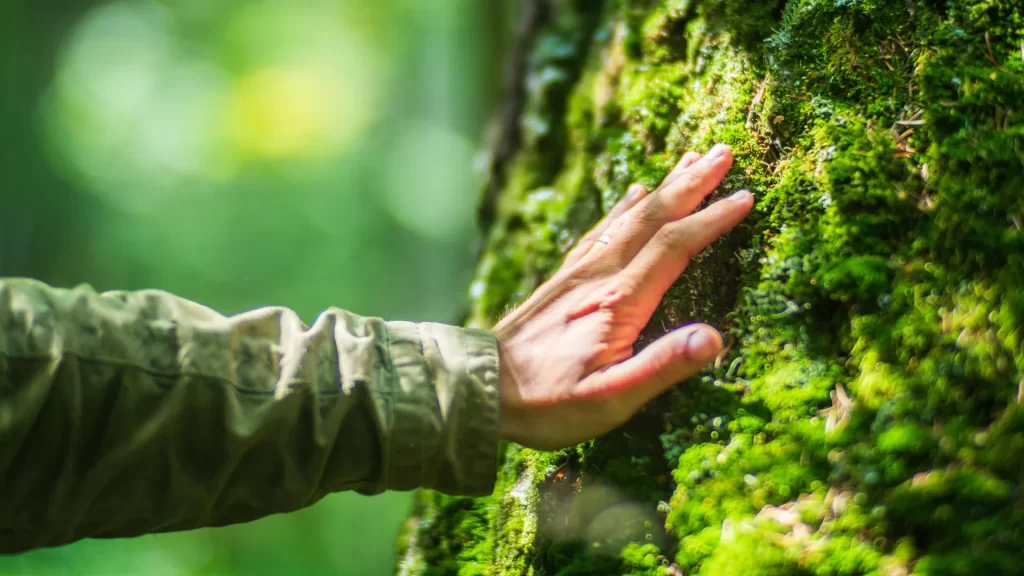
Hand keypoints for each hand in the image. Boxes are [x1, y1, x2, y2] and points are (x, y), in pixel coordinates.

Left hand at [494, 144, 752, 449]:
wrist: (480, 387)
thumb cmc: (548, 402)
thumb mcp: (611, 398)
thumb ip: (663, 366)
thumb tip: (715, 338)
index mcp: (618, 301)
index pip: (675, 247)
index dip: (712, 220)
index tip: (746, 195)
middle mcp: (599, 275)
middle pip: (653, 218)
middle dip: (691, 184)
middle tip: (724, 151)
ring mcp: (578, 273)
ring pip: (628, 218)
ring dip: (663, 188)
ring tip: (689, 160)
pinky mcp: (563, 280)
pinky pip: (600, 230)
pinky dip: (622, 208)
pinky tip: (632, 194)